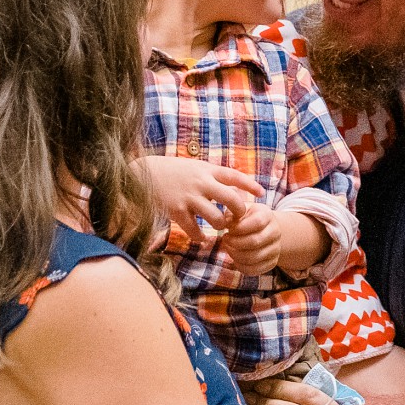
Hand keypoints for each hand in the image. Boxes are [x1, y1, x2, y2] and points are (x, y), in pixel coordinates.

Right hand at [140, 155, 259, 245]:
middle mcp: (200, 182)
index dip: (250, 184)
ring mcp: (189, 197)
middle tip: (236, 218)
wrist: (142, 173)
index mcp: (205, 169)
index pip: (234, 175)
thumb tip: (231, 186)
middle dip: (239, 212)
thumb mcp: (192, 166)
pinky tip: (200, 237)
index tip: (262, 193)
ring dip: (220, 227)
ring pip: (217, 219)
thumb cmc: (170, 170)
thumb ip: (209, 176)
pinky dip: (200, 237)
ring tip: (218, 227)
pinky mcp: (177, 210)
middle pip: (232, 199)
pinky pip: (195, 231)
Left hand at [220, 202, 282, 273]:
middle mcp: (275, 232)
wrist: (265, 228)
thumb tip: (227, 223)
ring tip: (228, 248)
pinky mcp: (272, 263)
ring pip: (254, 257)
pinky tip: (234, 258)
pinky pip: (256, 270)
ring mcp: (275, 249)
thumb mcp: (241, 209)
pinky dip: (242, 266)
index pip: (257, 222)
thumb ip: (232, 213)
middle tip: (225, 239)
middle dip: (235, 242)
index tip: (229, 229)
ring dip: (236, 255)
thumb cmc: (248, 217)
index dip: (240, 228)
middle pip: (255, 241)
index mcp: (267, 215)